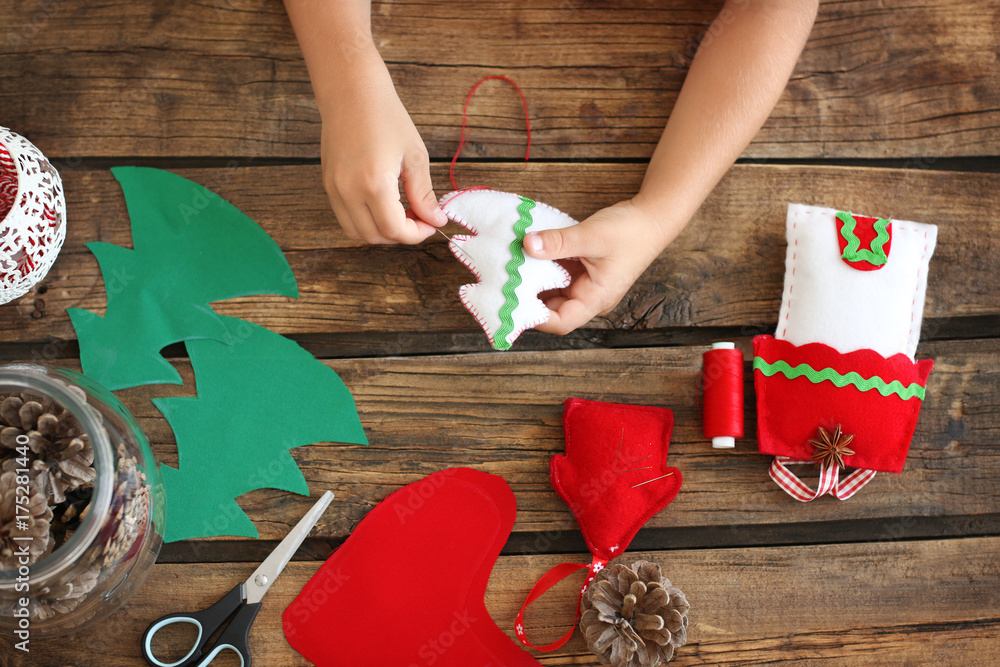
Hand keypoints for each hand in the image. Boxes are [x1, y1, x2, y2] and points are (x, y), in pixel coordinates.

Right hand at [318, 48, 446, 243]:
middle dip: (400, 235)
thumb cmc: (386, 116)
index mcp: (373, 183)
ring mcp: (334, 189)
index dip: (416, 234)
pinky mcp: (328, 184)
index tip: (431, 225)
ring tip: (401, 213)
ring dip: (381, 231)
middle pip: (374, 237)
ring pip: (356, 232)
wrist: (351, 91)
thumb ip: (424, 194)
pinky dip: (366, 221)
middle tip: (419, 219)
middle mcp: (348, 191)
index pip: (394, 230)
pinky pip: (346, 217)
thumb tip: (435, 220)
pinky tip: (383, 205)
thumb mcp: (415, 156)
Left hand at [523, 196, 680, 334]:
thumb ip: (558, 242)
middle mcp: (589, 297)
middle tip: (504, 281)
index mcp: (595, 299)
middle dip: (529, 298)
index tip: (512, 301)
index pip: (561, 322)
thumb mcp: (591, 236)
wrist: (652, 218)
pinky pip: (556, 275)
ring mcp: (585, 284)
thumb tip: (527, 244)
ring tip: (512, 267)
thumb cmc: (631, 232)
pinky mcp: (581, 270)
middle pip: (552, 309)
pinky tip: (527, 255)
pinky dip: (542, 267)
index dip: (535, 317)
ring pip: (552, 291)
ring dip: (533, 280)